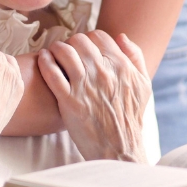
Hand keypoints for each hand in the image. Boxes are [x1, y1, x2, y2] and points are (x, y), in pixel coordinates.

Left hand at [38, 30, 151, 163]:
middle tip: (67, 52)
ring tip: (53, 54)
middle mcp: (102, 72)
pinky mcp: (68, 100)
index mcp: (121, 66)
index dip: (89, 39)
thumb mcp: (143, 86)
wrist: (119, 150)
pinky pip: (51, 72)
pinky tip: (43, 59)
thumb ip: (135, 57)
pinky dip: (45, 61)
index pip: (99, 36)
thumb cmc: (131, 119)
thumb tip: (121, 36)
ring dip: (56, 49)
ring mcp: (84, 85)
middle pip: (79, 40)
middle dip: (71, 43)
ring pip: (64, 51)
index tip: (83, 48)